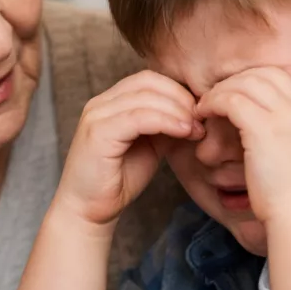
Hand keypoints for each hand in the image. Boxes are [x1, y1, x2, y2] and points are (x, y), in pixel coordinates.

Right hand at [54, 71, 202, 225]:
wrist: (89, 210)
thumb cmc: (118, 180)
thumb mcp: (150, 146)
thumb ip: (166, 125)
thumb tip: (196, 114)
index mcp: (111, 102)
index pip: (149, 79)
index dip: (178, 91)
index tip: (199, 113)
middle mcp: (100, 103)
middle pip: (148, 82)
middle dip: (180, 98)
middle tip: (201, 119)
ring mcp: (97, 115)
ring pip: (146, 96)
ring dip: (177, 110)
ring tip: (196, 129)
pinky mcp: (98, 132)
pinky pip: (139, 117)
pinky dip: (166, 121)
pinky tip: (183, 132)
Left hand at [196, 67, 290, 221]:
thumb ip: (288, 133)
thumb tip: (261, 126)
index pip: (280, 78)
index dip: (252, 81)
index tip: (234, 95)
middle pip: (262, 74)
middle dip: (235, 82)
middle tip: (214, 97)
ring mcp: (286, 116)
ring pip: (244, 84)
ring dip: (220, 91)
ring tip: (204, 107)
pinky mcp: (263, 128)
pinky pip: (231, 101)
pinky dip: (213, 103)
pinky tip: (202, 115)